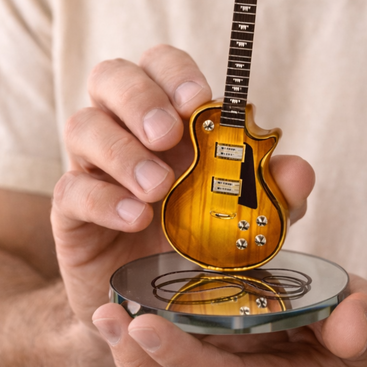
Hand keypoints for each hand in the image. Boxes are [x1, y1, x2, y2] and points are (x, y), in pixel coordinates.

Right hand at [51, 45, 314, 328]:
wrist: (151, 303)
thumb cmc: (197, 242)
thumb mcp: (243, 217)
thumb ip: (270, 192)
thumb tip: (297, 170)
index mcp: (167, 115)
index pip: (159, 64)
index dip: (175, 72)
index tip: (196, 100)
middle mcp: (123, 128)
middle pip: (110, 76)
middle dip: (138, 97)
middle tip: (167, 135)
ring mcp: (91, 166)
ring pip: (82, 125)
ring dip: (121, 151)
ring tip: (157, 189)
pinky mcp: (69, 211)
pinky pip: (71, 190)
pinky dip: (104, 200)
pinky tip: (135, 218)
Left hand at [91, 275, 366, 366]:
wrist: (352, 356)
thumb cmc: (356, 326)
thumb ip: (362, 320)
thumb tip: (352, 330)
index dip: (182, 359)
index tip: (144, 324)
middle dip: (140, 362)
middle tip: (108, 315)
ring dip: (131, 366)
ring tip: (106, 318)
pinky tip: (124, 332)